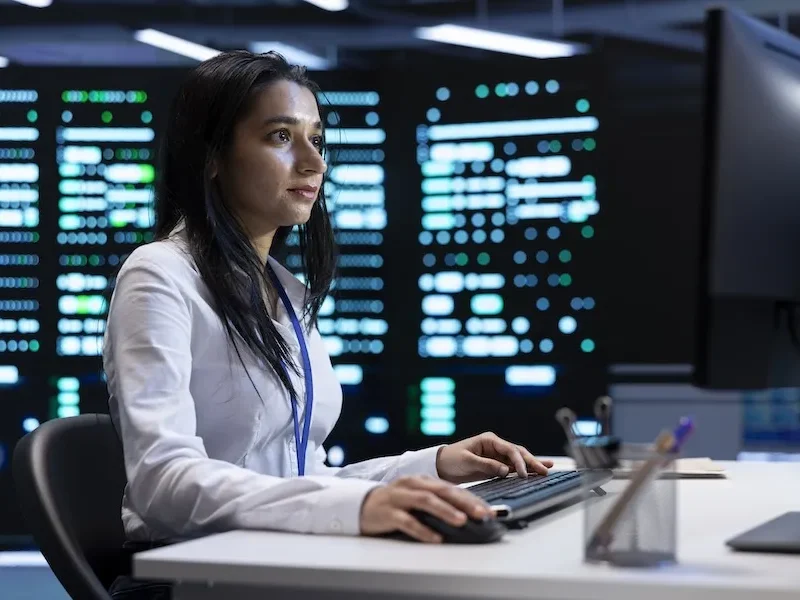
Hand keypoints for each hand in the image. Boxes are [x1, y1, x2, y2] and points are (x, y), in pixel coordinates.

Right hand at [359, 475, 491, 542]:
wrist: (362, 504)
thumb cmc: (395, 502)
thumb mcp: (417, 497)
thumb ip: (438, 501)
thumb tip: (468, 514)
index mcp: (422, 480)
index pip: (451, 488)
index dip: (472, 498)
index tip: (489, 510)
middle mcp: (412, 484)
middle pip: (442, 491)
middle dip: (465, 502)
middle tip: (483, 514)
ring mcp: (399, 497)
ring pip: (426, 501)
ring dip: (445, 511)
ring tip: (462, 521)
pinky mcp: (388, 513)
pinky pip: (407, 521)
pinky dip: (423, 529)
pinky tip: (435, 538)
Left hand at [435, 432, 554, 483]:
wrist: (441, 466)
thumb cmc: (452, 460)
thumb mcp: (467, 461)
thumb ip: (486, 465)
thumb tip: (506, 471)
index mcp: (489, 440)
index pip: (509, 449)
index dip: (518, 461)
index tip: (524, 474)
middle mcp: (496, 446)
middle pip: (518, 453)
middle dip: (532, 462)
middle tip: (545, 471)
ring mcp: (497, 456)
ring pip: (518, 460)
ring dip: (532, 465)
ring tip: (547, 470)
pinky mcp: (496, 466)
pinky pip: (513, 468)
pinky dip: (525, 470)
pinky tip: (537, 472)